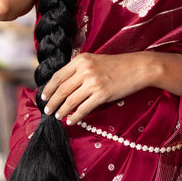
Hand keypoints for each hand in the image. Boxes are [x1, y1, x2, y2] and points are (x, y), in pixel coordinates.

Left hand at [41, 52, 157, 124]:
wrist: (137, 67)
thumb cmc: (117, 65)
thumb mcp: (95, 60)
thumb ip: (80, 68)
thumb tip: (65, 84)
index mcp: (81, 59)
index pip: (58, 75)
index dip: (49, 88)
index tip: (44, 96)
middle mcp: (85, 70)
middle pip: (61, 89)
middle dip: (52, 102)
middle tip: (48, 110)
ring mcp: (93, 82)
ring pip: (70, 101)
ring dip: (62, 111)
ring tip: (58, 116)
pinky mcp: (101, 94)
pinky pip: (83, 109)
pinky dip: (75, 117)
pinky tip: (72, 120)